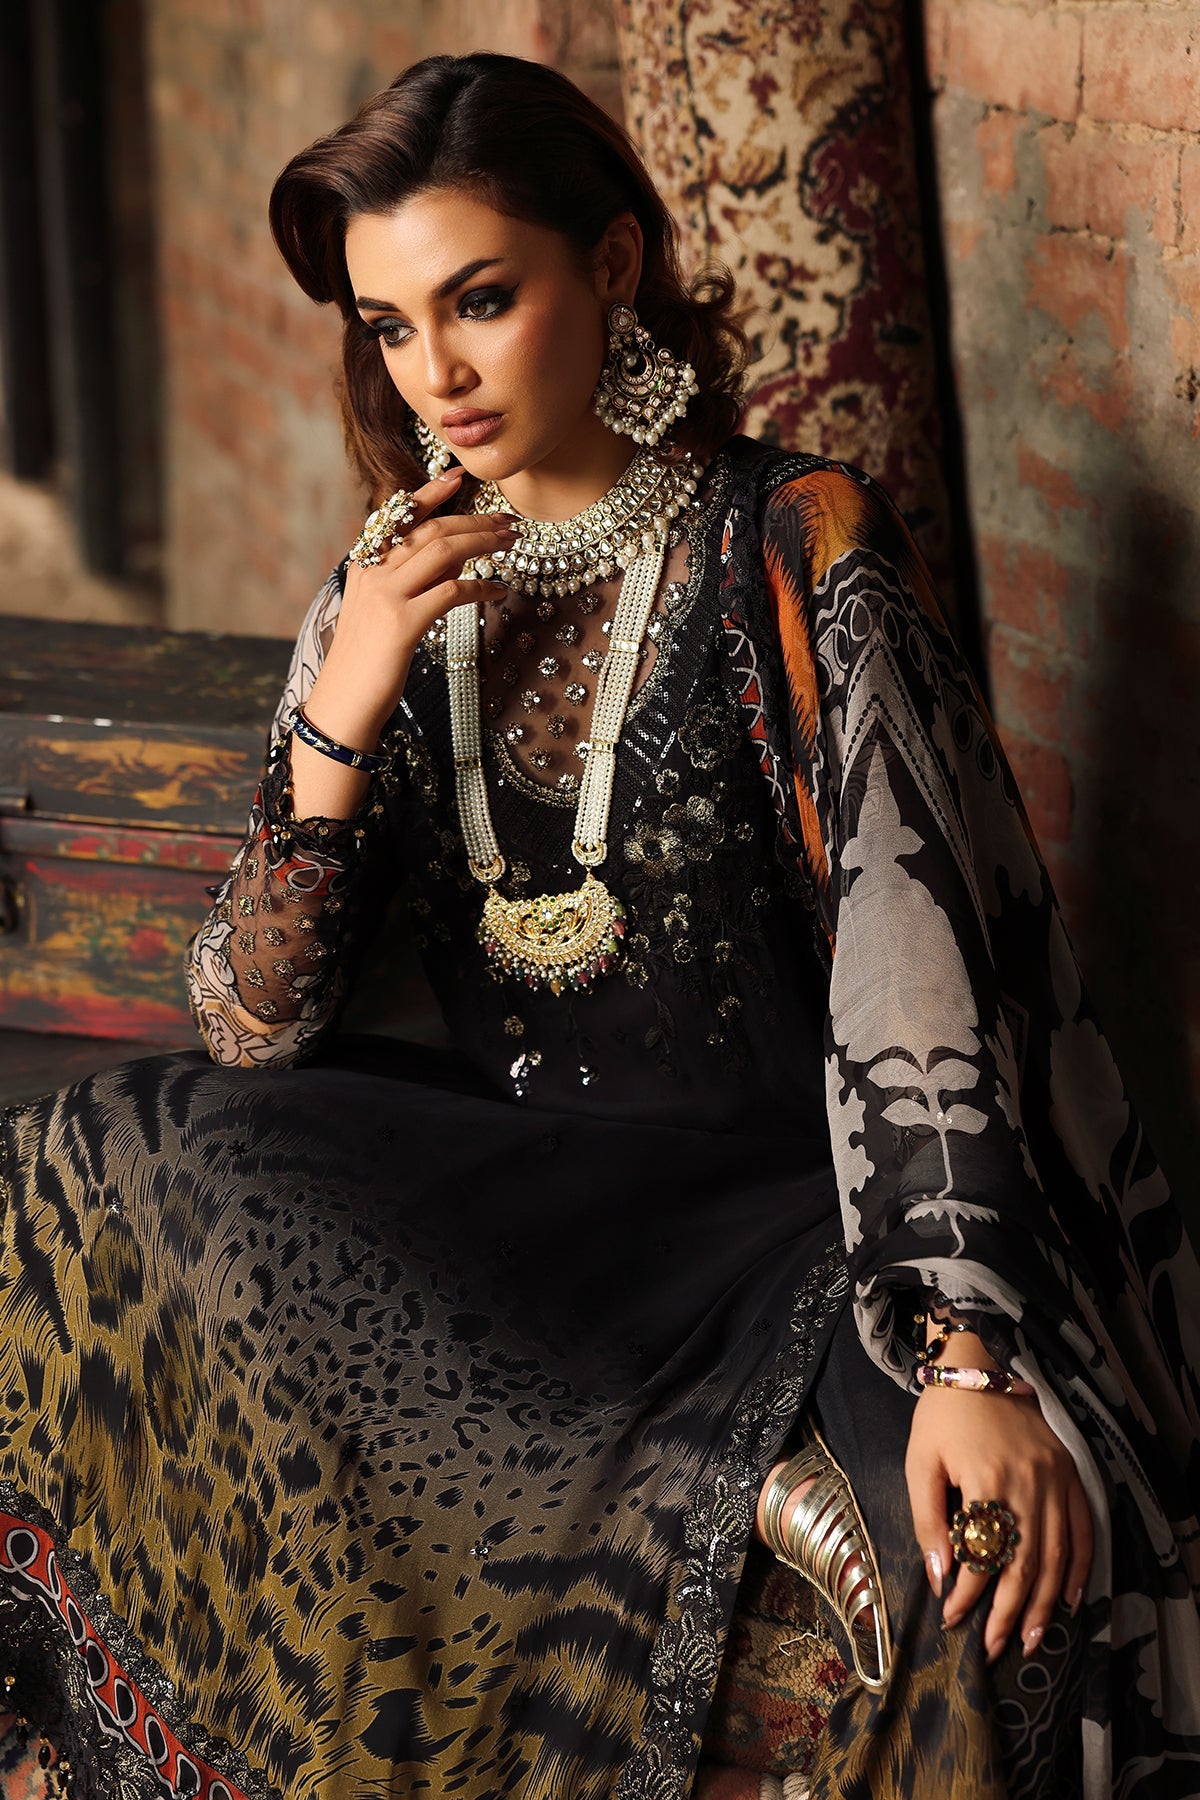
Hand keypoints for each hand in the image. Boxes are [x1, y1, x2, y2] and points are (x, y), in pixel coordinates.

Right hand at [292, 467, 514, 818]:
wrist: (344, 702)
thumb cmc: (366, 661)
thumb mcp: (381, 610)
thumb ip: (407, 580)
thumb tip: (451, 560)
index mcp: (365, 564)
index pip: (399, 516)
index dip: (430, 493)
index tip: (458, 477)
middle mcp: (373, 572)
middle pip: (430, 530)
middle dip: (473, 521)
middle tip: (507, 522)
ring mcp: (386, 596)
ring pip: (442, 552)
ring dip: (482, 542)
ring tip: (510, 543)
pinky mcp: (402, 624)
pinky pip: (451, 592)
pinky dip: (480, 586)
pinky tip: (499, 590)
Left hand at [905, 1378, 1092, 1662]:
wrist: (980, 1360)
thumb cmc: (942, 1414)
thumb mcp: (920, 1461)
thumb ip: (928, 1520)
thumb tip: (939, 1577)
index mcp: (987, 1480)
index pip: (983, 1557)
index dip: (968, 1594)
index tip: (952, 1619)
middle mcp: (1029, 1483)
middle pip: (1026, 1564)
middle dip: (1011, 1613)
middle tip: (995, 1647)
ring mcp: (1056, 1478)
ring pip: (1058, 1554)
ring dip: (1047, 1602)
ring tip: (1034, 1640)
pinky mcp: (1070, 1471)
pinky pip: (1084, 1527)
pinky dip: (1081, 1566)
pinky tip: (1070, 1598)